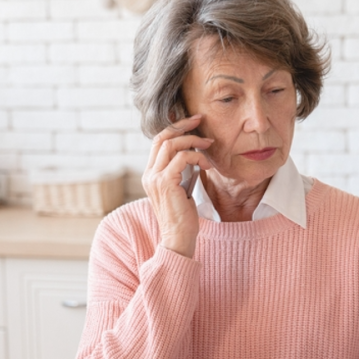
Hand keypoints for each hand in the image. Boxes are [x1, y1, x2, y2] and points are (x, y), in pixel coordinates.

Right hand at [142, 115, 212, 257]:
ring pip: (172, 144)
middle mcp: (149, 174)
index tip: (193, 122)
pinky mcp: (165, 183)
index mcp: (150, 174)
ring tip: (209, 146)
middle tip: (201, 120)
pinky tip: (207, 166)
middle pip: (163, 137)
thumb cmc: (183, 217)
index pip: (158, 141)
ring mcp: (155, 178)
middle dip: (183, 125)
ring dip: (194, 141)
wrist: (178, 238)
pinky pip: (182, 158)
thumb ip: (181, 171)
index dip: (175, 128)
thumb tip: (193, 153)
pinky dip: (198, 157)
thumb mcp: (181, 188)